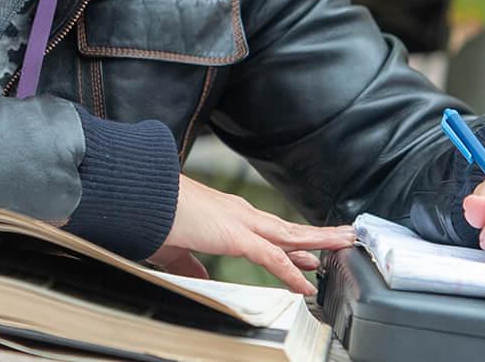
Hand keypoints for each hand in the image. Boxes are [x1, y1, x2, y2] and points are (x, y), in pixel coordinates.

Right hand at [149, 175, 355, 294]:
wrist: (140, 199)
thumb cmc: (152, 217)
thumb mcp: (174, 249)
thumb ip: (190, 265)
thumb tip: (201, 278)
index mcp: (226, 215)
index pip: (268, 230)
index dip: (292, 243)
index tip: (311, 252)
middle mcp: (239, 214)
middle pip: (287, 229)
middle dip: (317, 236)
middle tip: (343, 240)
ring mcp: (240, 223)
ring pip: (290, 236)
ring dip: (319, 242)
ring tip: (345, 244)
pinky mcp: (236, 236)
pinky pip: (271, 257)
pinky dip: (290, 271)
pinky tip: (305, 284)